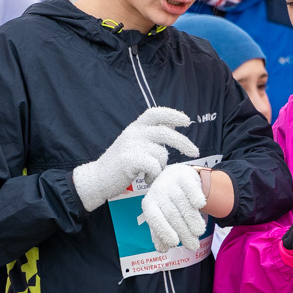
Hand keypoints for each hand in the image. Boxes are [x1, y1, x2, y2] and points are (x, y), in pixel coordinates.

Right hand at [72, 107, 198, 211]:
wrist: (97, 179)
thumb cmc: (120, 165)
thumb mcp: (134, 144)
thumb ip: (150, 136)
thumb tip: (171, 126)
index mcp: (135, 127)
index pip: (155, 113)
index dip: (172, 114)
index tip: (186, 121)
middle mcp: (133, 133)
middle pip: (165, 133)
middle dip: (183, 142)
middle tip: (195, 152)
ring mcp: (131, 145)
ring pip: (161, 154)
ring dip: (160, 167)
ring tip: (149, 174)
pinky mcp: (129, 159)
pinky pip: (154, 166)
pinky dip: (153, 176)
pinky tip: (145, 179)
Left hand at [141, 164, 207, 252]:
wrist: (175, 177)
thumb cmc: (168, 202)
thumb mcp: (161, 216)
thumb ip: (160, 233)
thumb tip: (163, 249)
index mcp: (149, 203)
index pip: (154, 218)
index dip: (163, 230)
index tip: (174, 243)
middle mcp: (158, 191)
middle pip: (171, 213)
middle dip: (183, 231)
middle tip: (193, 245)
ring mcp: (171, 182)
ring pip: (182, 202)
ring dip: (192, 218)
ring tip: (199, 232)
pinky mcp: (185, 175)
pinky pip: (190, 186)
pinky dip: (195, 195)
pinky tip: (200, 205)